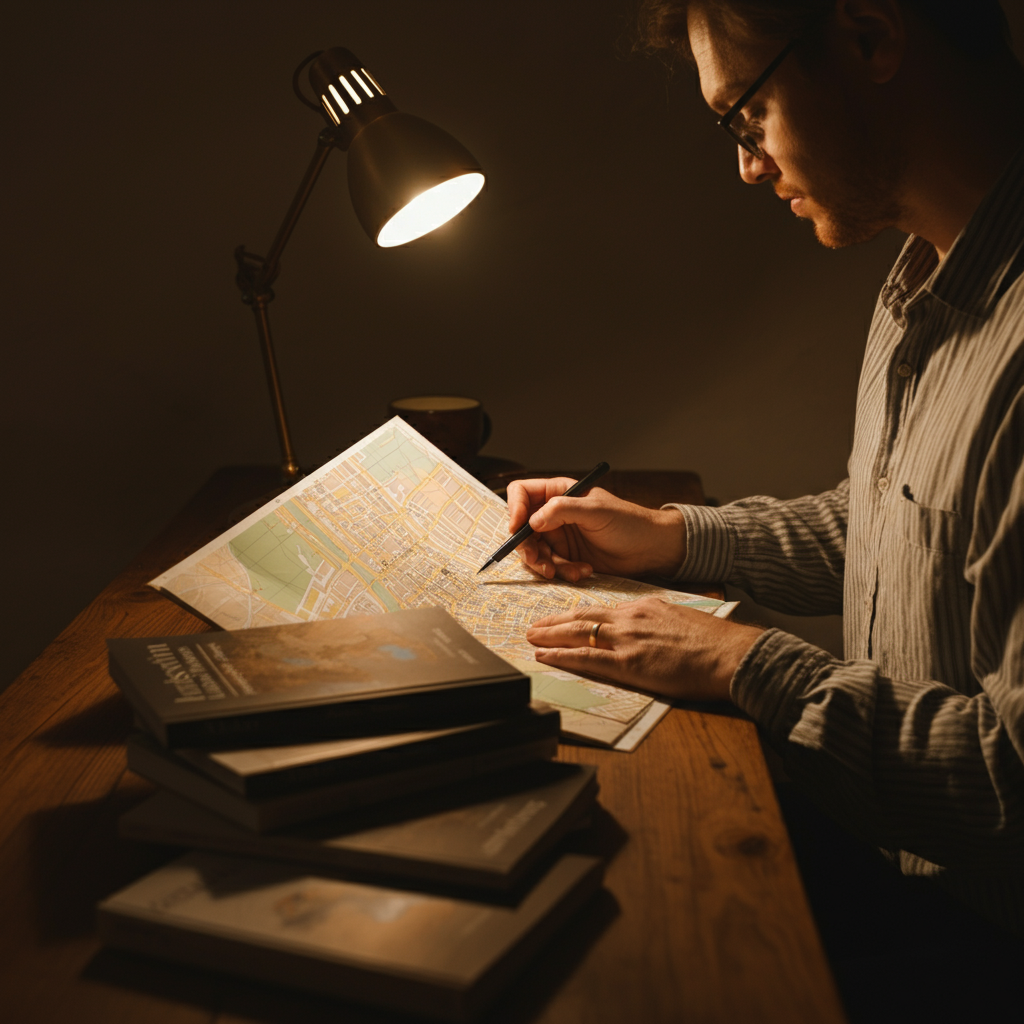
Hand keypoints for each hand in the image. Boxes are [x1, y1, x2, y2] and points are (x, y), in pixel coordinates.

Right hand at [506, 477, 686, 581]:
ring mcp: (559, 536)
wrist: (650, 549)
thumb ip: (562, 510)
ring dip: (545, 564)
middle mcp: (553, 513)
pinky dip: (562, 572)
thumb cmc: (628, 522)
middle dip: (527, 547)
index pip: (522, 493)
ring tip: (564, 571)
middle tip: (539, 561)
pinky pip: (550, 567)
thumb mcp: (595, 510)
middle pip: (521, 528)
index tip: (518, 528)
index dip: (514, 509)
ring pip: (533, 552)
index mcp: (558, 492)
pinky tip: (583, 571)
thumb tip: (532, 520)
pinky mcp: (566, 557)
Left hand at [526, 598, 763, 701]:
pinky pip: (587, 658)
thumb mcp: (680, 619)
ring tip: (531, 638)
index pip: (602, 609)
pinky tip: (546, 656)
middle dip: (554, 621)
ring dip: (550, 635)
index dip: (578, 614)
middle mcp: (631, 618)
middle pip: (583, 616)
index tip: (563, 618)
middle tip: (534, 626)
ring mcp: (628, 640)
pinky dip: (562, 656)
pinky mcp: (629, 663)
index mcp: (644, 607)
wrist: (730, 653)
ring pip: (579, 633)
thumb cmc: (713, 642)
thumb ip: (656, 621)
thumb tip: (645, 627)